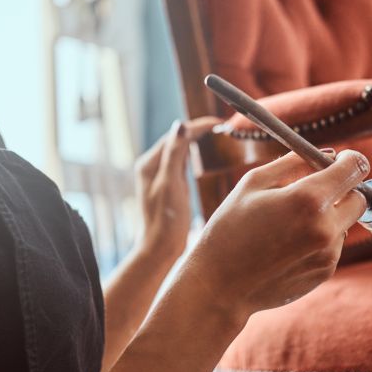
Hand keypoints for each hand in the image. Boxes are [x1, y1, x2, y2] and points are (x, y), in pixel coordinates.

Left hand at [134, 117, 219, 259]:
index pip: (176, 135)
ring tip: (216, 134)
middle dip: (198, 131)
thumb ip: (174, 154)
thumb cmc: (165, 220)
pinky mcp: (168, 184)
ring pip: (179, 150)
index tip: (218, 123)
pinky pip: (181, 162)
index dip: (197, 126)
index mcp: (149, 163)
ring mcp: (159, 175)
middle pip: (177, 140)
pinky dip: (193, 154)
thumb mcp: (172, 184)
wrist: (160, 248)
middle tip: (222, 126)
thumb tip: (181, 125)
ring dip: (196, 140)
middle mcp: (151, 166)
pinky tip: (203, 152)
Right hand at [181, 150, 369, 322]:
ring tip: (289, 225)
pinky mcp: (326, 271)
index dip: (351, 160)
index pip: (354, 169)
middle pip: (359, 198)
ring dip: (329, 217)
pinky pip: (334, 245)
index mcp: (307, 199)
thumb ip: (293, 162)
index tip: (342, 160)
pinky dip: (319, 239)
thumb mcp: (253, 183)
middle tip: (317, 191)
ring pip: (345, 223)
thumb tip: (327, 154)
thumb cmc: (230, 228)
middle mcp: (325, 227)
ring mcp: (328, 253)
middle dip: (344, 190)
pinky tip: (288, 246)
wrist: (220, 284)